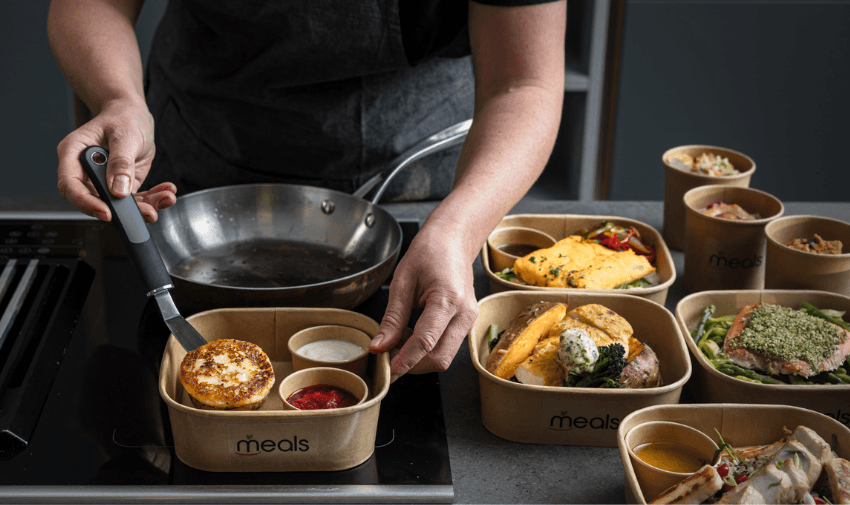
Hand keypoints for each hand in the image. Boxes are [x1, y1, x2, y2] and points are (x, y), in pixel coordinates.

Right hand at [56, 99, 175, 221]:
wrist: (134, 115)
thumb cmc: (123, 117)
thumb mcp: (124, 135)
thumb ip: (121, 162)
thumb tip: (118, 190)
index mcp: (74, 154)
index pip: (70, 185)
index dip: (85, 202)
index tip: (106, 212)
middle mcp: (86, 171)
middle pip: (96, 200)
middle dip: (123, 211)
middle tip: (148, 212)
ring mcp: (104, 181)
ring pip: (119, 205)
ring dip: (144, 207)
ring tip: (165, 199)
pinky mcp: (122, 186)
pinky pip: (135, 199)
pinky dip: (152, 199)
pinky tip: (166, 193)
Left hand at [368, 222, 478, 381]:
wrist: (453, 240)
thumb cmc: (429, 252)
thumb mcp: (402, 280)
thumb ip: (392, 318)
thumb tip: (379, 346)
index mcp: (448, 299)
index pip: (425, 342)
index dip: (404, 361)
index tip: (387, 371)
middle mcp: (465, 313)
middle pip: (439, 359)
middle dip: (412, 365)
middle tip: (388, 357)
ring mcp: (469, 320)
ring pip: (445, 357)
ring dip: (419, 358)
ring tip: (399, 341)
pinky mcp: (467, 323)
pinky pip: (448, 346)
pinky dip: (428, 350)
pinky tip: (412, 336)